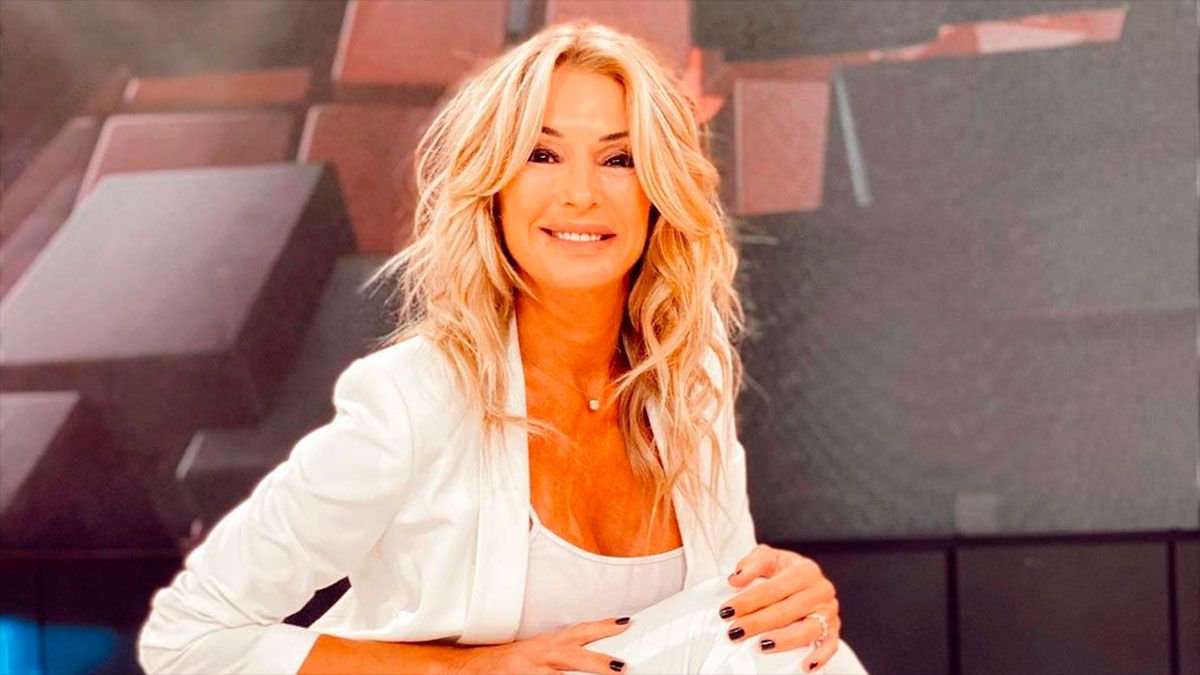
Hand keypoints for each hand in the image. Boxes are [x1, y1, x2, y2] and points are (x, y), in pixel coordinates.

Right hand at [453, 616, 632, 673]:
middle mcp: (539, 656)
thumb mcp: (537, 653)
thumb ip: (563, 654)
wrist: (468, 668)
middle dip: (597, 662)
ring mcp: (528, 672)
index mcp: (547, 644)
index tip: (626, 622)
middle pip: (572, 657)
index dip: (602, 626)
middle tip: (622, 667)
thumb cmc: (508, 664)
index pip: (579, 631)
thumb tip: (599, 659)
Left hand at [718, 544, 840, 672]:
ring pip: (807, 630)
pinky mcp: (832, 629)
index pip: (773, 588)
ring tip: (760, 646)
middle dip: (757, 623)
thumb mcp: (767, 558)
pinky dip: (820, 656)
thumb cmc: (782, 570)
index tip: (726, 611)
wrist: (802, 580)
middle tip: (734, 632)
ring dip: (783, 641)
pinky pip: (830, 645)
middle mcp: (821, 590)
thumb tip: (737, 578)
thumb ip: (751, 563)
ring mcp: (828, 611)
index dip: (748, 601)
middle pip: (787, 610)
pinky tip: (805, 666)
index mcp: (805, 570)